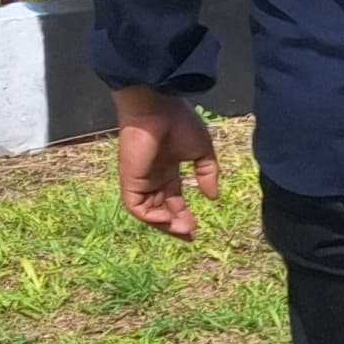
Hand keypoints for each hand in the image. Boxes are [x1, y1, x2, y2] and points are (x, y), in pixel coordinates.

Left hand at [113, 87, 222, 241]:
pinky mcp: (130, 181)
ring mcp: (140, 180)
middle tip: (191, 235)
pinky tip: (169, 219)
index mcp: (167, 170)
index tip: (197, 228)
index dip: (184, 214)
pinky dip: (151, 217)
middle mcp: (152, 178)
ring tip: (184, 230)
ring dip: (165, 224)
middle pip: (161, 209)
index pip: (173, 199)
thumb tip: (213, 197)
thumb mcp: (202, 151)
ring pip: (149, 212)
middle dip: (175, 224)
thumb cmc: (180, 123)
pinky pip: (137, 207)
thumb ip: (208, 174)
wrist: (158, 108)